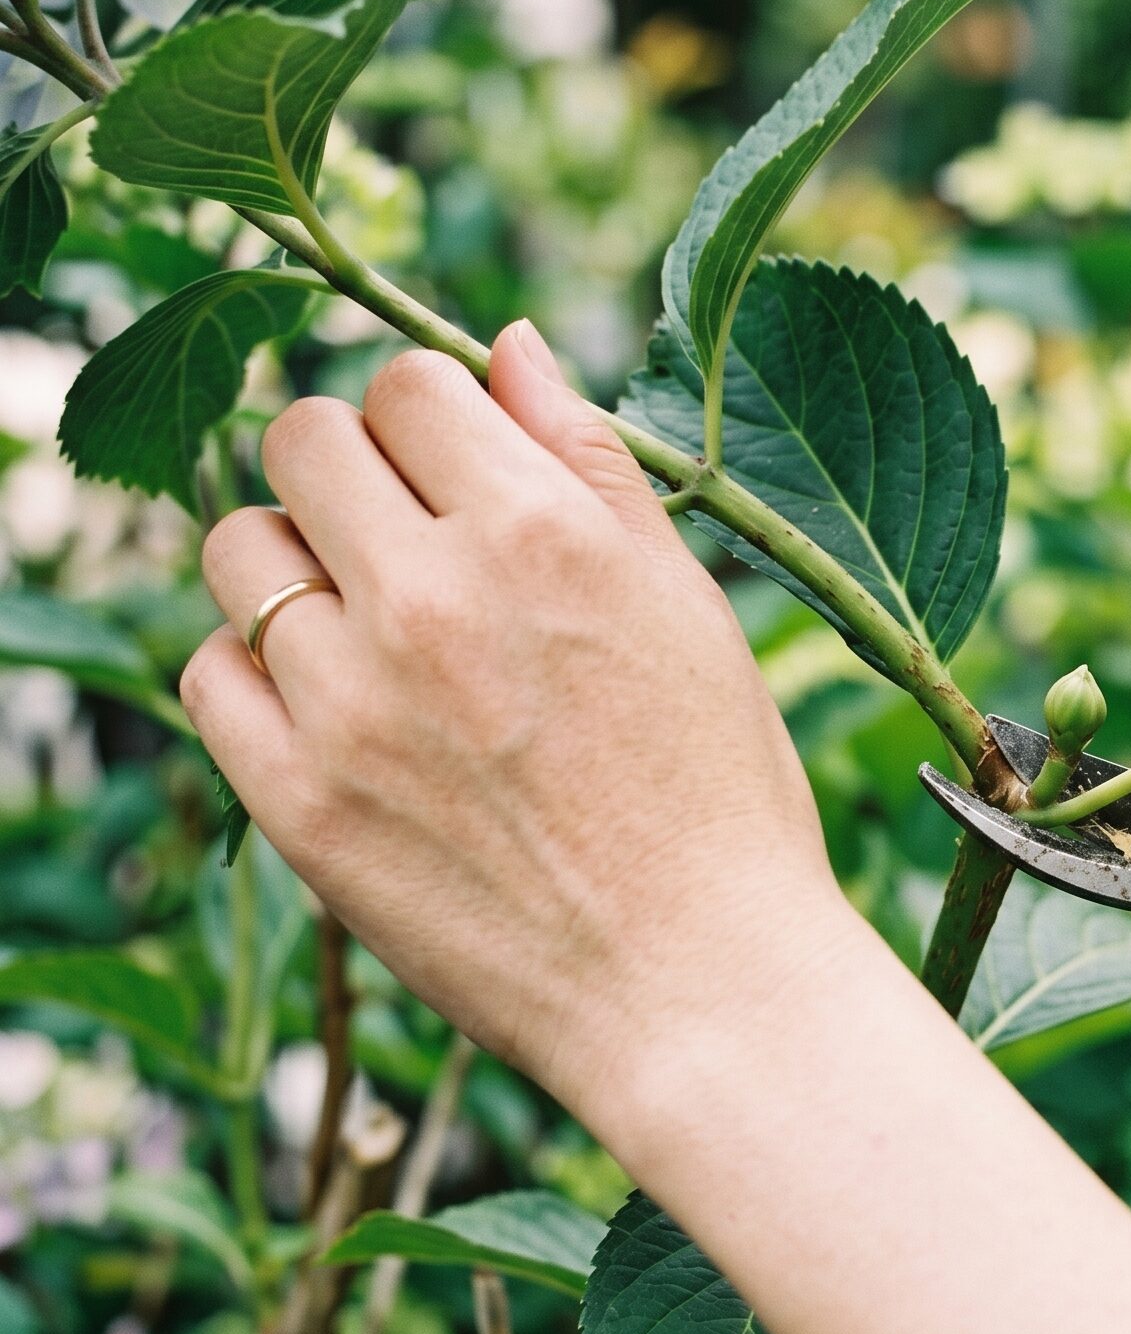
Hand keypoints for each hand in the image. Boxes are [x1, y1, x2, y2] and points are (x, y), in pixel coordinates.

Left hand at [183, 323, 840, 1116]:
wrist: (699, 988)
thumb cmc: (719, 796)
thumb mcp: (687, 607)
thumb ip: (588, 462)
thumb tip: (502, 345)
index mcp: (543, 532)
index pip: (409, 381)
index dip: (430, 417)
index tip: (453, 473)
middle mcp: (433, 597)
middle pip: (300, 438)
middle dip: (348, 469)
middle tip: (404, 544)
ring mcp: (352, 702)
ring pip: (238, 549)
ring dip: (294, 567)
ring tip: (372, 634)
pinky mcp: (298, 802)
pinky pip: (207, 673)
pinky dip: (256, 674)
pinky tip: (339, 712)